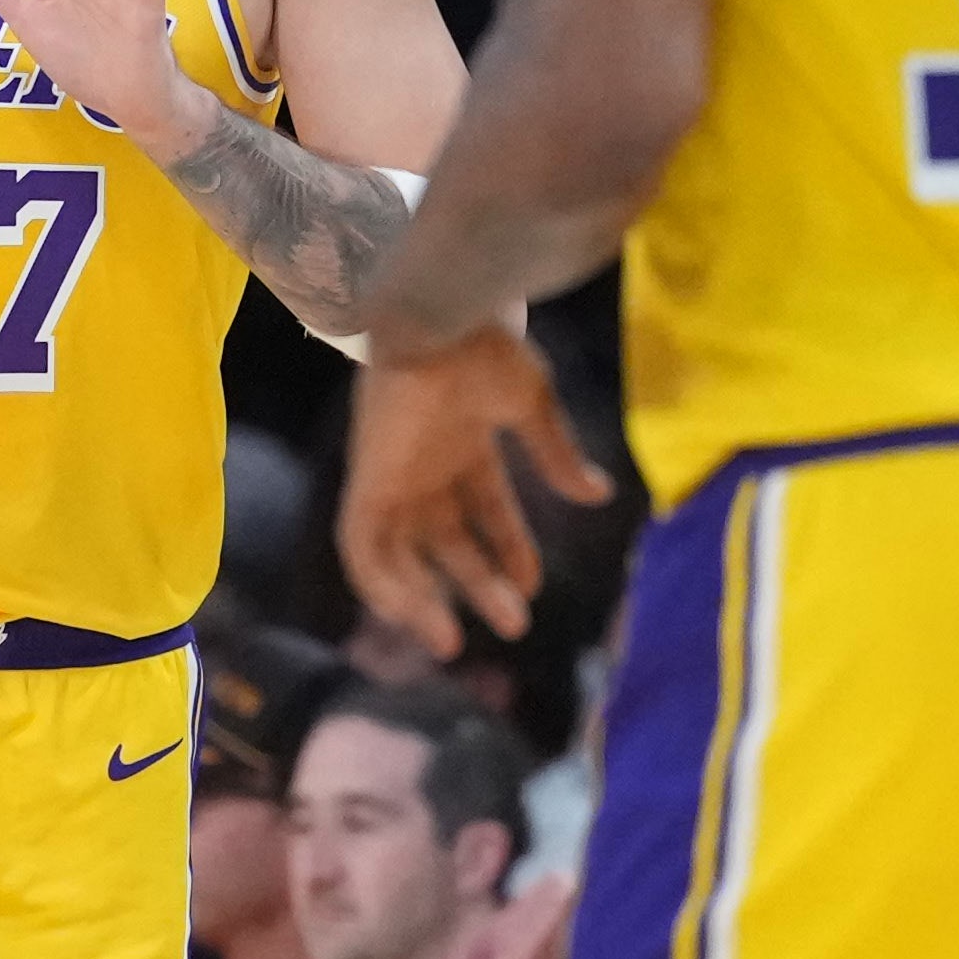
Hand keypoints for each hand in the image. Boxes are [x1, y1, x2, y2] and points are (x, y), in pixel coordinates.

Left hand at [337, 326, 610, 655]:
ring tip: (451, 642)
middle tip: (514, 626)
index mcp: (462, 442)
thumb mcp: (531, 406)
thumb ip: (557, 455)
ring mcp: (392, 473)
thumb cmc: (485, 347)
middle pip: (447, 540)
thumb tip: (598, 496)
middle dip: (478, 584)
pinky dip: (381, 584)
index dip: (510, 548)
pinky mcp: (367, 480)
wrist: (436, 315)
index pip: (485, 509)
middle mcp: (424, 464)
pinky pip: (361, 548)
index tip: (533, 586)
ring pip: (400, 554)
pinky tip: (411, 613)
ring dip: (424, 599)